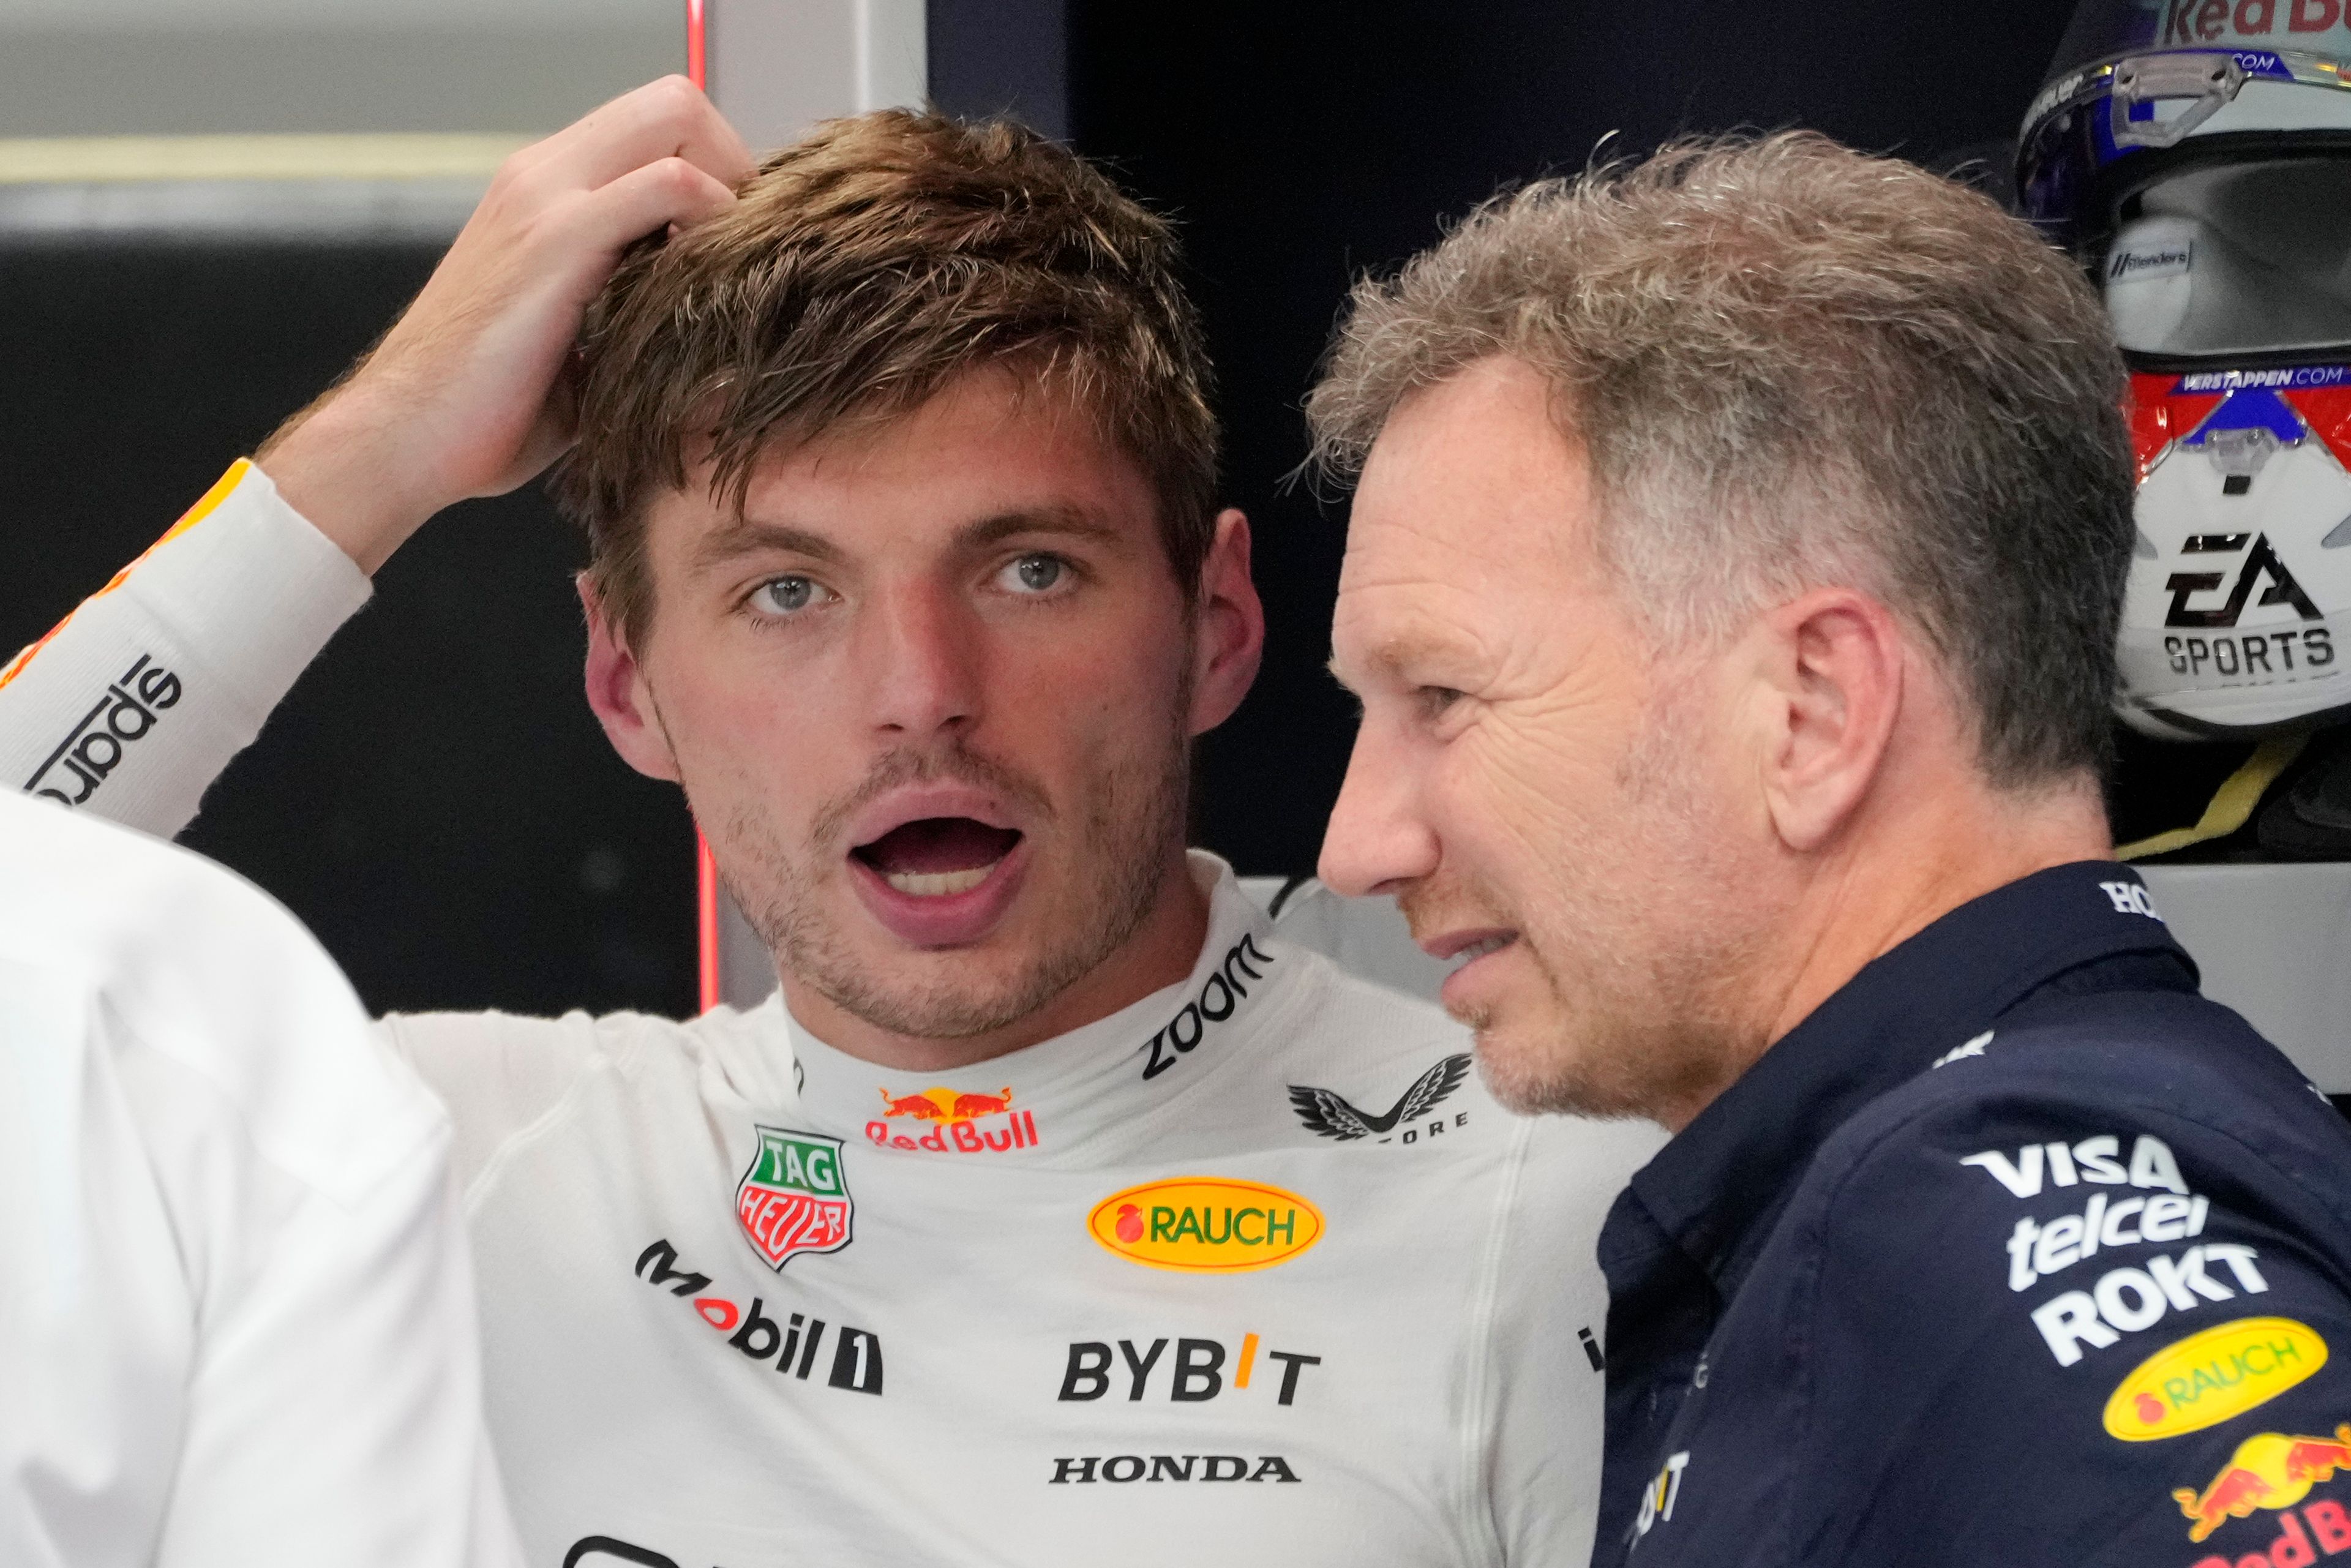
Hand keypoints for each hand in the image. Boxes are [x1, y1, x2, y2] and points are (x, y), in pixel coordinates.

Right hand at [257, 76, 752, 573]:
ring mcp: (546, 197)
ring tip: (733, 266)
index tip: (738, 246)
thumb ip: (635, 305)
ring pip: (675, 119)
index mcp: (547, 190)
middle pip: (675, 103)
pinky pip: (669, 186)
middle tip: (749, 249)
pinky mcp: (557, 240)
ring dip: (730, 186)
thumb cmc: (491, 409)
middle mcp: (544, 175)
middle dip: (735, 162)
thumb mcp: (582, 340)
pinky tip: (712, 284)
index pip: (655, 125)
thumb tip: (717, 322)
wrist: (404, 437)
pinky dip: (714, 219)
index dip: (716, 170)